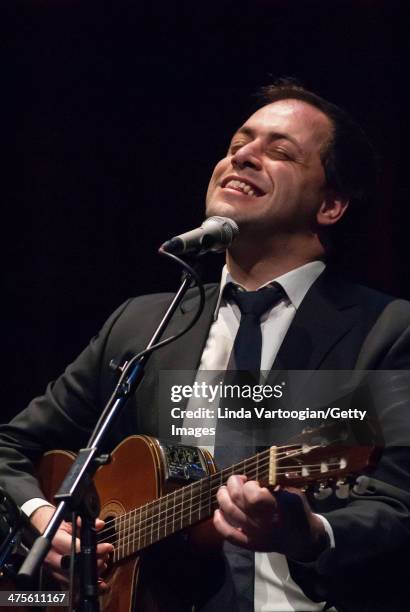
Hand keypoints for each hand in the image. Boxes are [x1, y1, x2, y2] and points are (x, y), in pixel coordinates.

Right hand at [30, 505, 113, 591]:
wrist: (39, 529)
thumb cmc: (56, 524)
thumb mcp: (69, 519)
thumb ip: (84, 522)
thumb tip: (99, 524)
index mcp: (54, 540)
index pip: (75, 549)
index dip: (92, 550)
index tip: (106, 547)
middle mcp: (51, 556)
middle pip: (75, 566)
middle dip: (93, 563)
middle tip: (105, 557)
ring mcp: (51, 568)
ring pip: (73, 577)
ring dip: (91, 573)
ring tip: (103, 564)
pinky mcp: (53, 575)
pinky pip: (70, 583)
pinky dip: (84, 582)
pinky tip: (97, 582)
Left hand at [213, 475, 327, 560]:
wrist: (302, 539)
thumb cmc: (297, 511)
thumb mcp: (292, 493)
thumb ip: (274, 485)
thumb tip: (254, 476)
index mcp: (276, 508)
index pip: (252, 494)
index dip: (249, 484)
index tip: (254, 481)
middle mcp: (263, 523)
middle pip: (237, 500)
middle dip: (232, 484)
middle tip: (237, 479)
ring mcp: (254, 535)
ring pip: (230, 513)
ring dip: (223, 497)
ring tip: (225, 490)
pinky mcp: (249, 544)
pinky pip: (229, 534)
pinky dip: (219, 522)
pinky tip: (218, 511)